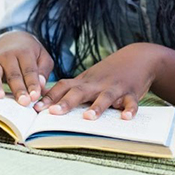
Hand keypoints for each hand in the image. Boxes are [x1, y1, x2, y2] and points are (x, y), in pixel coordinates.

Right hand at [0, 31, 53, 106]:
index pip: (29, 70)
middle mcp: (8, 56)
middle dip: (18, 89)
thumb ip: (43, 70)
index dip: (32, 84)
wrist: (11, 39)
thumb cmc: (30, 52)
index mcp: (24, 52)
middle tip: (24, 102)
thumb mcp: (42, 56)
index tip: (35, 96)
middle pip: (13, 74)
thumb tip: (41, 86)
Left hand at [35, 43, 161, 119]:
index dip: (50, 97)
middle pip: (79, 92)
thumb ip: (74, 90)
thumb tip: (49, 106)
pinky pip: (131, 102)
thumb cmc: (109, 73)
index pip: (63, 86)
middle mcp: (97, 84)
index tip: (36, 108)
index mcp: (85, 81)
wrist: (138, 57)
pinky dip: (129, 109)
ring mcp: (115, 87)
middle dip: (66, 102)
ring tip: (88, 117)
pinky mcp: (132, 92)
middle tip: (54, 113)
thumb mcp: (90, 78)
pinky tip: (126, 117)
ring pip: (105, 97)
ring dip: (97, 107)